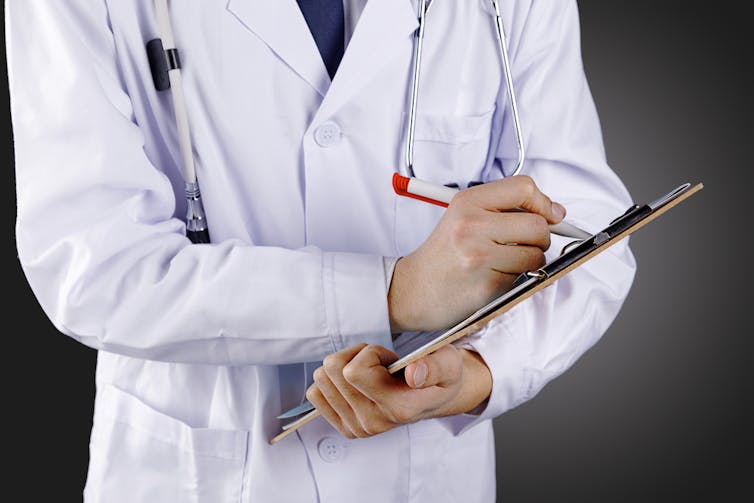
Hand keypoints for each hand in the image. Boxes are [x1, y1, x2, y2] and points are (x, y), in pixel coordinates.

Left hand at [305, 343, 491, 438]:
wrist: (436, 398)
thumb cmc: (439, 377)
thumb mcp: (449, 363)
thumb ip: (435, 367)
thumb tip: (413, 374)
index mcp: (399, 408)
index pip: (354, 371)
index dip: (370, 353)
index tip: (389, 358)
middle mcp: (375, 422)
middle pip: (332, 370)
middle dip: (354, 355)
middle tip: (378, 362)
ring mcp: (358, 428)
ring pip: (322, 379)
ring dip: (344, 366)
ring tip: (370, 371)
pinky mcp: (345, 427)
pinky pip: (316, 395)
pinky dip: (332, 381)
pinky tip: (356, 383)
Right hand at [389, 175, 564, 331]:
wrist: (412, 290)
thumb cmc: (443, 255)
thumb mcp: (463, 216)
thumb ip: (503, 208)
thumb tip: (555, 213)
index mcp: (466, 202)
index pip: (523, 188)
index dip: (544, 202)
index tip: (550, 215)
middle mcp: (471, 225)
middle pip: (537, 224)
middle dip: (541, 237)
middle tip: (526, 244)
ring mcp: (478, 256)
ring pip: (536, 254)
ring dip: (530, 261)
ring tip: (505, 263)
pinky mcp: (487, 285)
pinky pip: (523, 278)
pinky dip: (516, 280)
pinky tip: (493, 278)